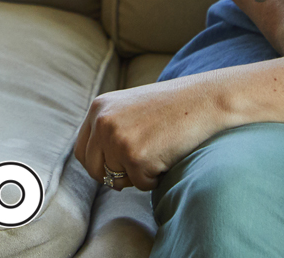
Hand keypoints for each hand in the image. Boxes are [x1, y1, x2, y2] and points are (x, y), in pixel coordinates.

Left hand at [75, 77, 222, 191]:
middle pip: (94, 169)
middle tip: (139, 166)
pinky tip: (167, 154)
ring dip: (138, 175)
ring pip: (117, 180)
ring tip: (157, 150)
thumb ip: (109, 127)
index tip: (114, 168)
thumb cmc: (170, 106)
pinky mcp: (136, 157)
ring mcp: (117, 139)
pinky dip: (155, 178)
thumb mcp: (128, 109)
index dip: (97, 165)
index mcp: (98, 108)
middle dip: (114, 177)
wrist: (202, 99)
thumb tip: (98, 165)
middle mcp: (102, 122)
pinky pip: (141, 185)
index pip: (81, 150)